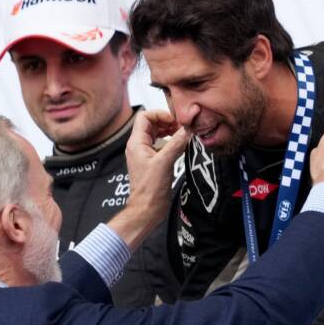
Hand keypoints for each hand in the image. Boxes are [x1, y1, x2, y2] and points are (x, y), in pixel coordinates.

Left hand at [107, 110, 191, 249]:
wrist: (146, 209)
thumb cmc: (150, 190)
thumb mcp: (165, 163)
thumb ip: (176, 144)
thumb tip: (187, 130)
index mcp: (136, 143)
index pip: (145, 116)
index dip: (160, 115)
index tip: (175, 121)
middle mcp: (138, 147)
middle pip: (151, 124)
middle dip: (167, 122)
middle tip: (181, 128)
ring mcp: (145, 155)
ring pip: (156, 134)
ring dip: (169, 132)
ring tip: (182, 136)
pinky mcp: (152, 163)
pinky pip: (160, 146)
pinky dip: (170, 143)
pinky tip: (179, 147)